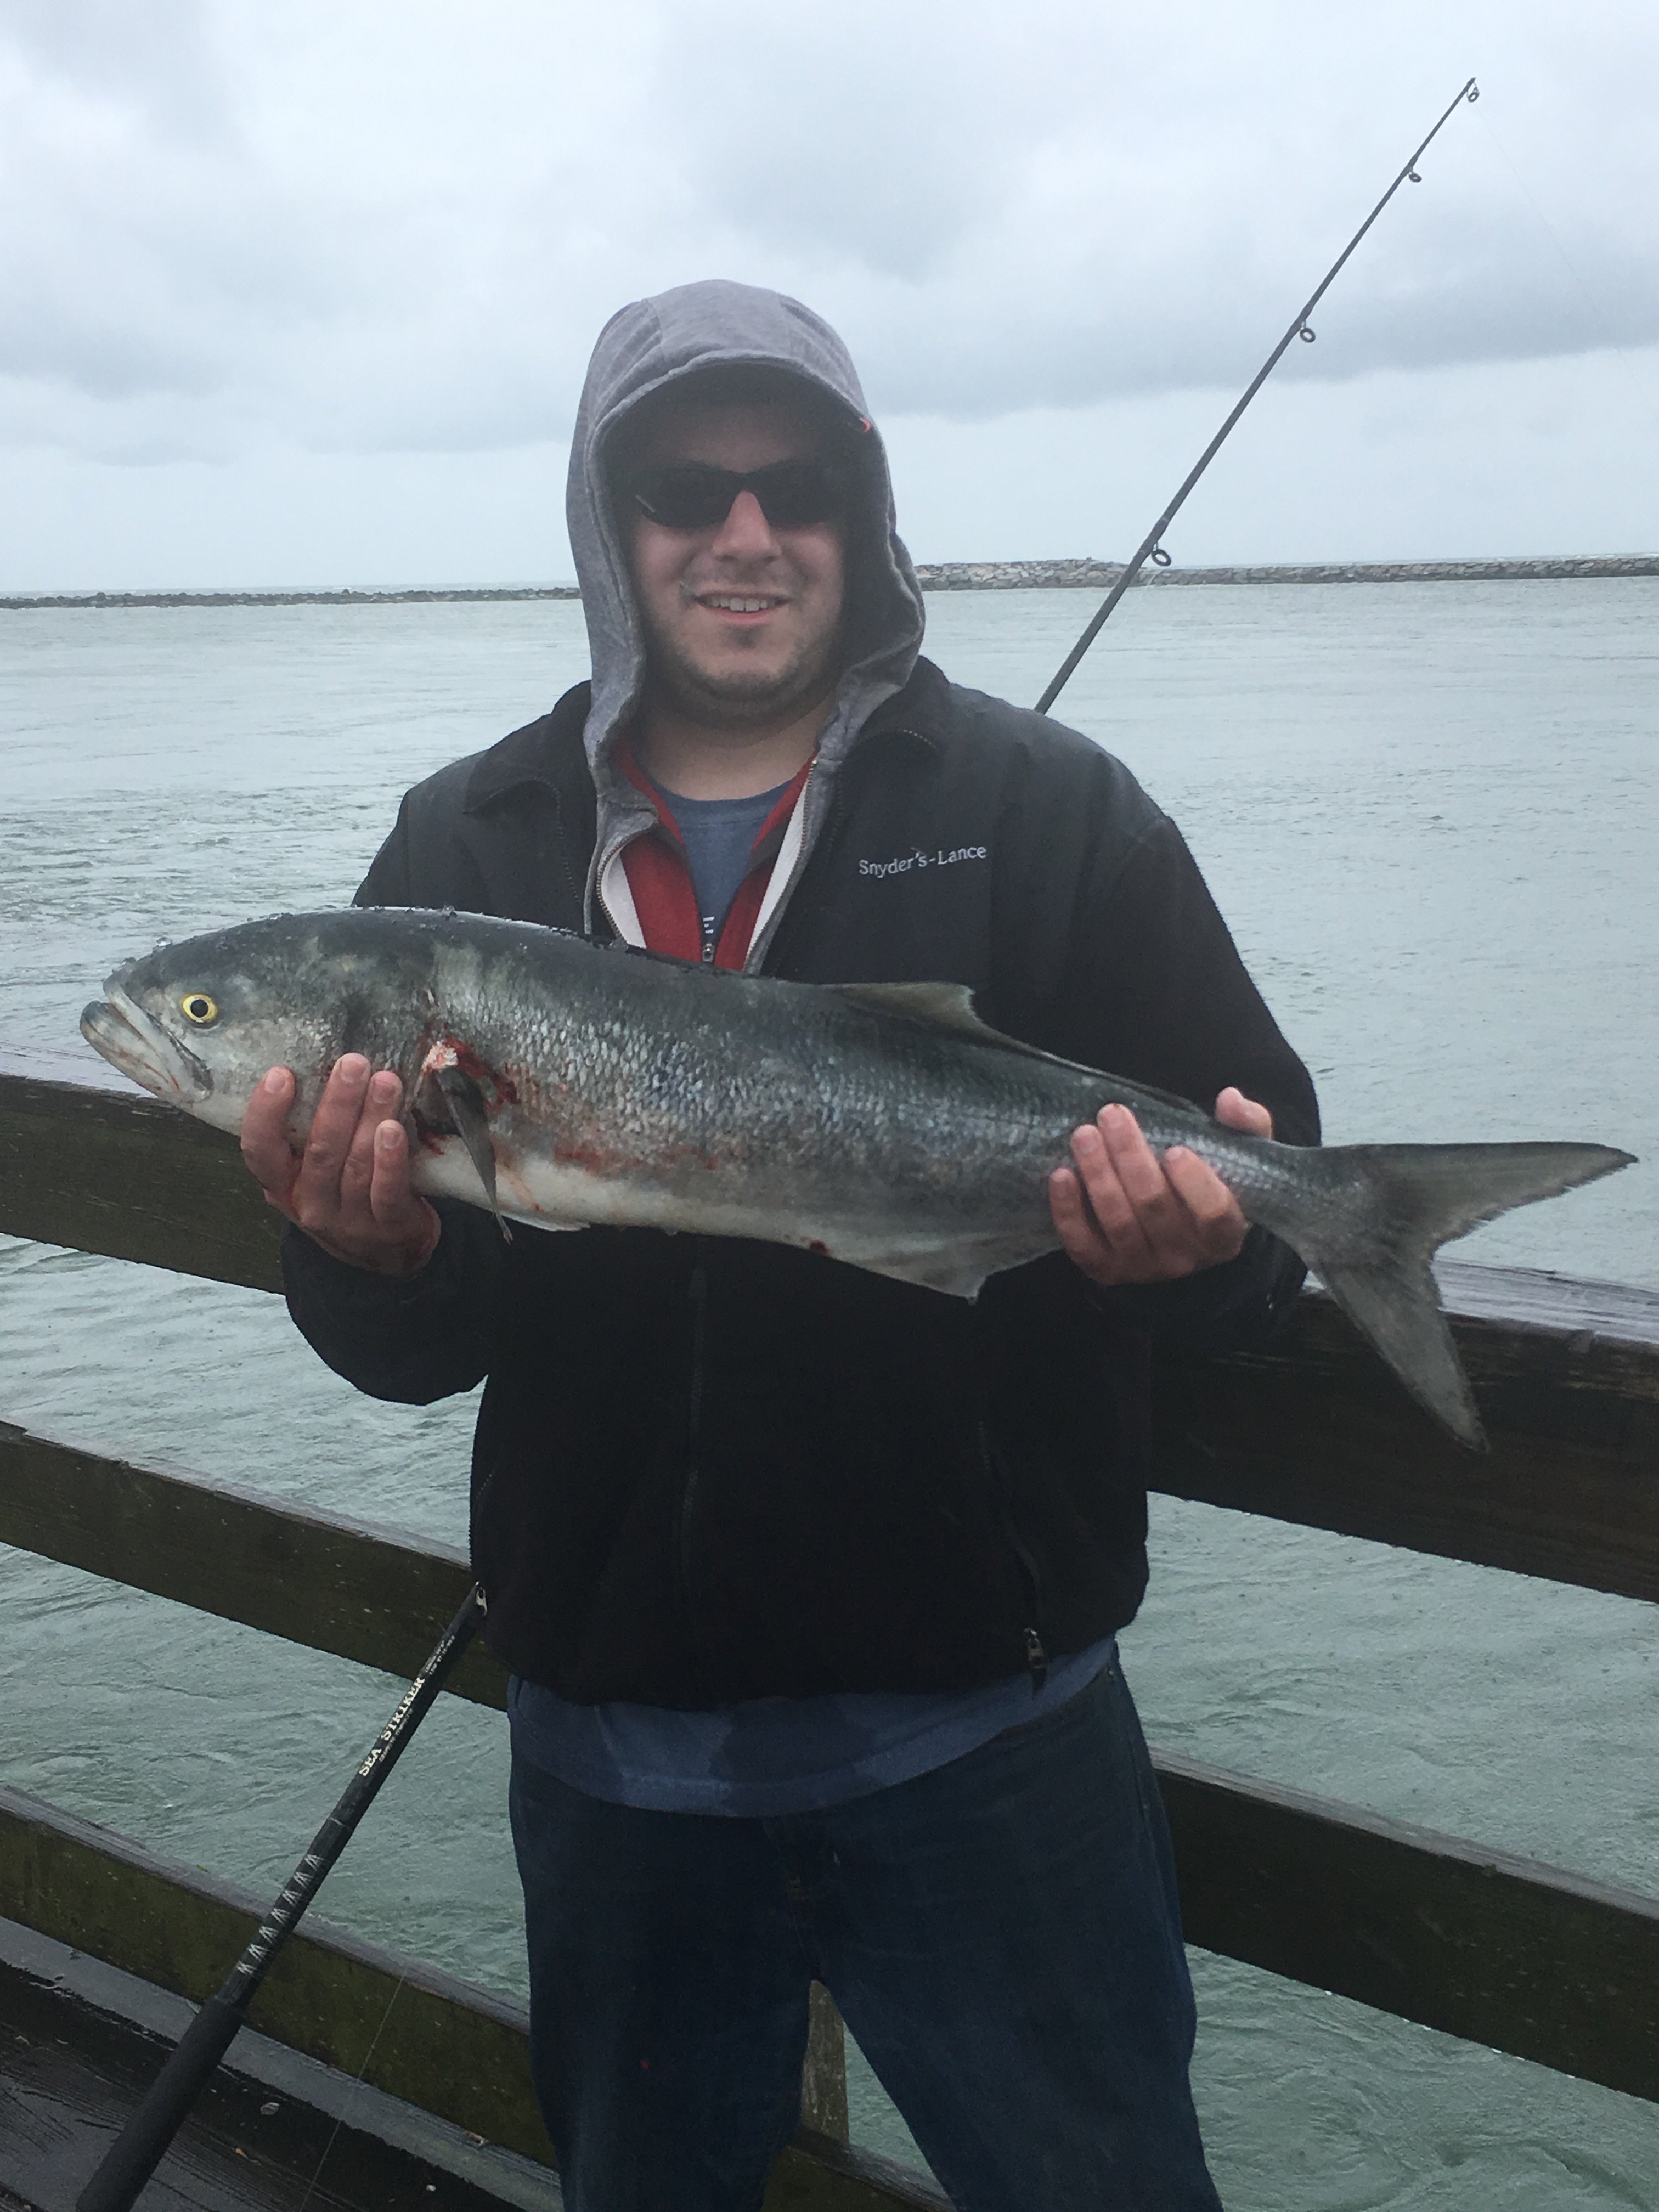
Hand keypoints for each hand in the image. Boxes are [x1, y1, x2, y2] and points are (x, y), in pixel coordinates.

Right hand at [241, 1055, 440, 1276]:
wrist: (384, 1253)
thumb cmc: (343, 1193)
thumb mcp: (310, 1170)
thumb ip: (307, 1131)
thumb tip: (318, 1063)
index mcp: (281, 1185)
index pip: (259, 1151)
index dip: (265, 1113)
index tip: (281, 1074)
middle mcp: (309, 1203)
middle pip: (319, 1151)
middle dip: (337, 1103)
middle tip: (353, 1063)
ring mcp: (348, 1219)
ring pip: (355, 1165)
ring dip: (371, 1118)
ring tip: (386, 1082)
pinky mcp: (388, 1227)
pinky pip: (386, 1192)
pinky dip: (390, 1160)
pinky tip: (394, 1130)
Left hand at [1049, 1086, 1272, 1287]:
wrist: (1187, 1237)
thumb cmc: (1213, 1184)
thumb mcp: (1240, 1155)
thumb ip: (1246, 1124)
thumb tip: (1230, 1098)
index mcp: (1224, 1233)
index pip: (1213, 1214)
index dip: (1194, 1184)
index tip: (1175, 1149)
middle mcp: (1185, 1257)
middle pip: (1154, 1207)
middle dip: (1130, 1157)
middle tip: (1111, 1115)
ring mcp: (1144, 1267)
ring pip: (1118, 1221)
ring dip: (1097, 1175)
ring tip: (1084, 1135)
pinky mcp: (1107, 1269)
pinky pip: (1083, 1245)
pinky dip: (1068, 1212)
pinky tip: (1061, 1175)